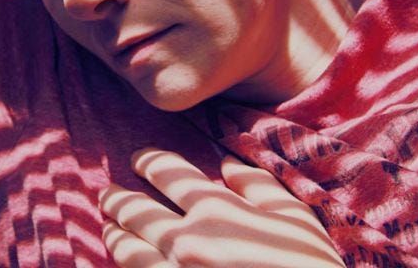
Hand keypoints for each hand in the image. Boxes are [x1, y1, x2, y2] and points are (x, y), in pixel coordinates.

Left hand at [99, 148, 343, 266]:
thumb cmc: (309, 266)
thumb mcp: (295, 217)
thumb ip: (259, 186)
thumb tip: (227, 163)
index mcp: (216, 208)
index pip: (167, 172)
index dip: (148, 161)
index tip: (138, 159)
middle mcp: (187, 238)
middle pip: (136, 210)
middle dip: (118, 199)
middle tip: (108, 194)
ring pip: (126, 248)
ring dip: (114, 234)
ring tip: (109, 228)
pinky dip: (124, 266)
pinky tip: (123, 262)